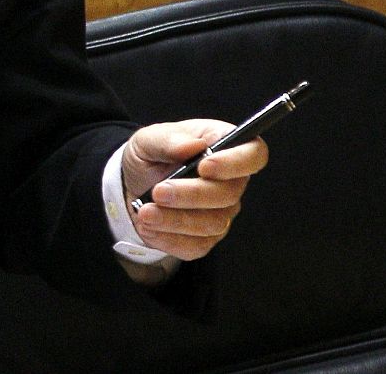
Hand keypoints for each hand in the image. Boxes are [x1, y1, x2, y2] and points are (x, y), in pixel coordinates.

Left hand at [121, 119, 267, 260]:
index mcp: (223, 146)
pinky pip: (196, 245)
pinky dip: (169, 238)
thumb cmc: (151, 155)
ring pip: (212, 224)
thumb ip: (168, 139)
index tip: (205, 167)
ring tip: (145, 212)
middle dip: (191, 195)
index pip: (253, 154)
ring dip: (176, 220)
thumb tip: (192, 145)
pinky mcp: (206, 237)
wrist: (133, 183)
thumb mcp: (149, 139)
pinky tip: (147, 228)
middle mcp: (230, 181)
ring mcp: (221, 212)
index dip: (235, 163)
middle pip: (228, 194)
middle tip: (158, 192)